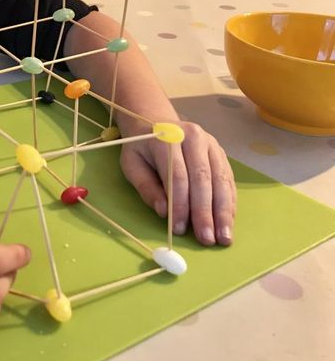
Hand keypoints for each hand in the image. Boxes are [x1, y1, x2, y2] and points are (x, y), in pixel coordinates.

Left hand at [119, 121, 235, 245]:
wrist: (155, 121)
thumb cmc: (141, 147)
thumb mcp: (131, 164)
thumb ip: (146, 187)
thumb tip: (163, 212)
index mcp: (167, 139)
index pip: (177, 176)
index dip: (179, 205)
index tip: (178, 229)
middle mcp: (193, 137)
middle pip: (202, 179)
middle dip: (205, 213)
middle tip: (207, 239)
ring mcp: (211, 144)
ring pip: (220, 180)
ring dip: (223, 212)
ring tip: (224, 237)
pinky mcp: (220, 153)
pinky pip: (228, 179)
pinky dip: (229, 202)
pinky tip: (229, 221)